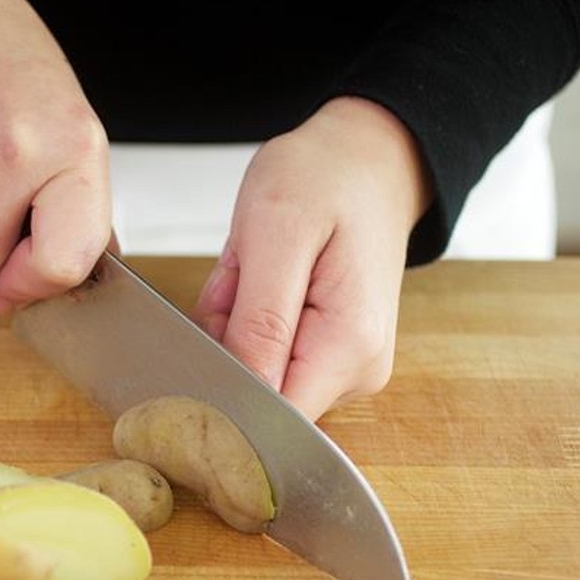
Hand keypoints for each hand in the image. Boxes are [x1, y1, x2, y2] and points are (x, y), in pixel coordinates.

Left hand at [193, 97, 431, 420]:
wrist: (367, 159)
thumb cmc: (325, 179)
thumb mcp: (277, 232)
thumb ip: (260, 322)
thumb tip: (241, 397)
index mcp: (349, 347)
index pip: (271, 419)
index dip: (222, 389)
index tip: (212, 326)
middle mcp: (357, 373)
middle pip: (256, 398)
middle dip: (225, 346)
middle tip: (241, 278)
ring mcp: (346, 370)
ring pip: (253, 377)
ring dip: (232, 330)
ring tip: (254, 272)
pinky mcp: (329, 359)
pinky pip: (263, 358)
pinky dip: (244, 324)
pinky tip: (260, 283)